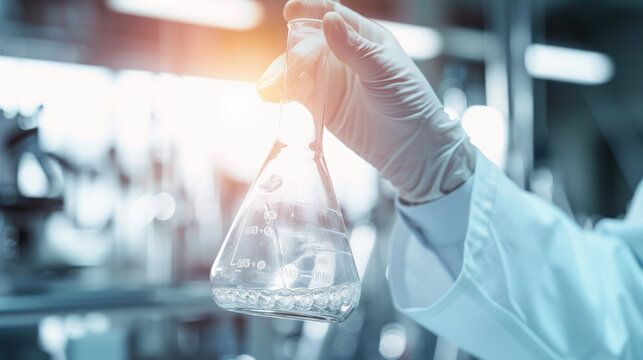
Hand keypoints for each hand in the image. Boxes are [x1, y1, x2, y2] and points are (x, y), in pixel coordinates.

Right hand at [256, 0, 475, 202]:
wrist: (413, 148)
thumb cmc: (410, 103)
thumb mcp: (385, 72)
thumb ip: (355, 49)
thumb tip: (328, 20)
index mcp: (364, 37)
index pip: (332, 15)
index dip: (309, 11)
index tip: (290, 11)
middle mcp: (345, 55)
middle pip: (307, 44)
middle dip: (289, 54)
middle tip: (280, 71)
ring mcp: (332, 81)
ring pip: (298, 69)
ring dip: (280, 76)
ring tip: (267, 90)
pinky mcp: (323, 105)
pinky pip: (298, 94)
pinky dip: (282, 93)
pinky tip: (270, 97)